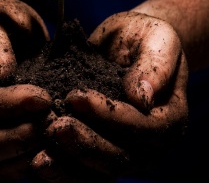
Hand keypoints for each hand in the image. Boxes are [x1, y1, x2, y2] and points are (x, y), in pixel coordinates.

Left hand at [31, 11, 188, 180]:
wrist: (132, 44)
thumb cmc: (145, 38)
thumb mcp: (157, 41)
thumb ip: (154, 67)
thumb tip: (142, 98)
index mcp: (170, 118)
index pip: (143, 127)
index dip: (110, 116)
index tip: (76, 97)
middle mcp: (151, 144)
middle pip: (120, 156)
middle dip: (85, 143)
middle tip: (53, 127)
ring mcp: (128, 153)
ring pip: (99, 170)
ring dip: (68, 166)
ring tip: (38, 159)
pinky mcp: (104, 152)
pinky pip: (84, 169)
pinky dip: (62, 170)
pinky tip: (38, 163)